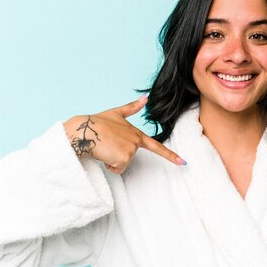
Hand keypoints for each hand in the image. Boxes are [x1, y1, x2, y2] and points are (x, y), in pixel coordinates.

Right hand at [64, 95, 185, 173]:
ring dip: (111, 159)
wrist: (83, 129)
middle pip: (128, 158)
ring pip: (121, 165)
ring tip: (104, 147)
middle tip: (107, 144)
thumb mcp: (116, 113)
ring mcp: (130, 150)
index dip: (170, 155)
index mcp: (136, 134)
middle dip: (116, 155)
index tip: (183, 163)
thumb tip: (145, 97)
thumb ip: (132, 108)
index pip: (157, 146)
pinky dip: (108, 164)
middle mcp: (136, 142)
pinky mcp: (123, 158)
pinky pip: (116, 169)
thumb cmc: (97, 122)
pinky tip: (103, 153)